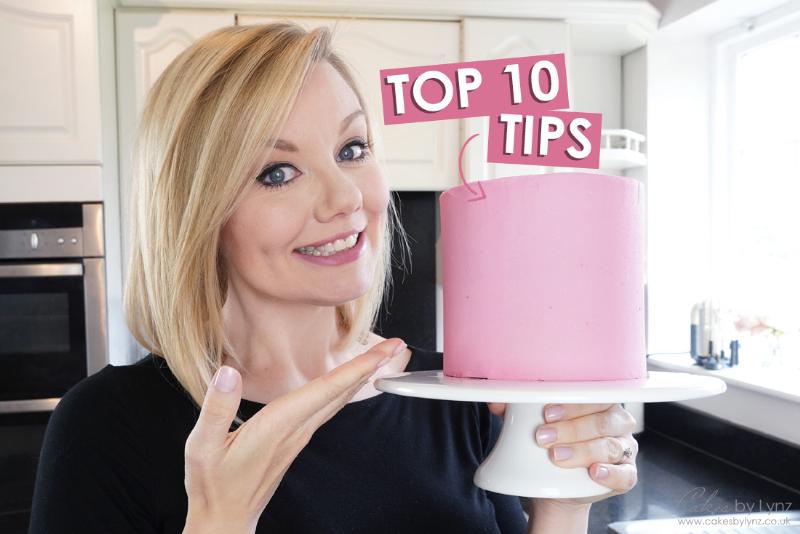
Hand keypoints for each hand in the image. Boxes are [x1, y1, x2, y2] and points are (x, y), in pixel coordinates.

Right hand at [183, 338, 407, 532]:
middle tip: (397, 344)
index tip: (383, 352)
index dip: (356, 367)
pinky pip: (328, 408)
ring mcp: (299, 435)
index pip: (326, 389)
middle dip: (371, 366)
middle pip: (342, 392)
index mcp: (278, 424)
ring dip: (362, 375)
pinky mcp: (295, 439)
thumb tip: (228, 373)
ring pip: (338, 400)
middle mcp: (296, 428)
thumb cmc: (212, 484)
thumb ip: (216, 408)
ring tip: (381, 357)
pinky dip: (344, 389)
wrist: (224, 518)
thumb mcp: (202, 446)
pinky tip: (349, 382)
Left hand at [487, 402, 638, 508]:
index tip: (546, 414)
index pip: (592, 395)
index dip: (571, 404)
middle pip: (604, 420)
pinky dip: (611, 474)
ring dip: (583, 451)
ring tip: (557, 456)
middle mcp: (616, 422)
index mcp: (598, 401)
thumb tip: (496, 400)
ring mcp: (625, 449)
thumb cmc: (549, 443)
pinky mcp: (627, 475)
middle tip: (544, 438)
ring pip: (612, 446)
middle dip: (573, 429)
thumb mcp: (529, 425)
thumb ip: (514, 410)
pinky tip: (593, 472)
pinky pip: (626, 474)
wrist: (554, 483)